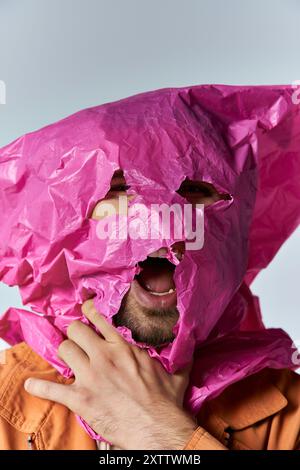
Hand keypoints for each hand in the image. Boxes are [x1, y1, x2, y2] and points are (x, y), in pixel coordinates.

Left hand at [24, 299, 196, 449]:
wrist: (157, 428)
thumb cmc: (165, 402)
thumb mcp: (177, 371)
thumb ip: (180, 353)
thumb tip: (192, 341)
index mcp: (123, 347)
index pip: (99, 318)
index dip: (88, 311)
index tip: (85, 310)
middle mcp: (104, 356)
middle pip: (75, 330)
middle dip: (74, 333)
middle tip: (77, 340)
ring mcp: (90, 376)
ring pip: (64, 350)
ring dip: (64, 354)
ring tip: (67, 359)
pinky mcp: (81, 398)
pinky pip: (52, 389)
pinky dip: (40, 387)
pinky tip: (32, 385)